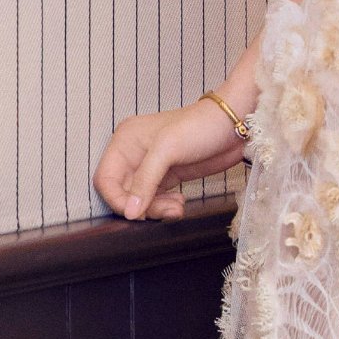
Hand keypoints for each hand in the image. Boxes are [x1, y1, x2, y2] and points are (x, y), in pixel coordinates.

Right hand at [94, 98, 245, 220]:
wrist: (233, 125)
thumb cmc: (200, 126)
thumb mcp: (167, 149)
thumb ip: (145, 181)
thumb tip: (130, 211)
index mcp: (125, 141)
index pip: (105, 179)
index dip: (117, 200)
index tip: (136, 212)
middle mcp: (133, 154)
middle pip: (122, 193)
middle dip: (142, 206)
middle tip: (165, 209)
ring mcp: (150, 167)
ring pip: (140, 200)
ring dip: (157, 209)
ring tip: (177, 206)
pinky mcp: (167, 176)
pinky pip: (156, 199)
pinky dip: (165, 206)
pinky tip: (180, 202)